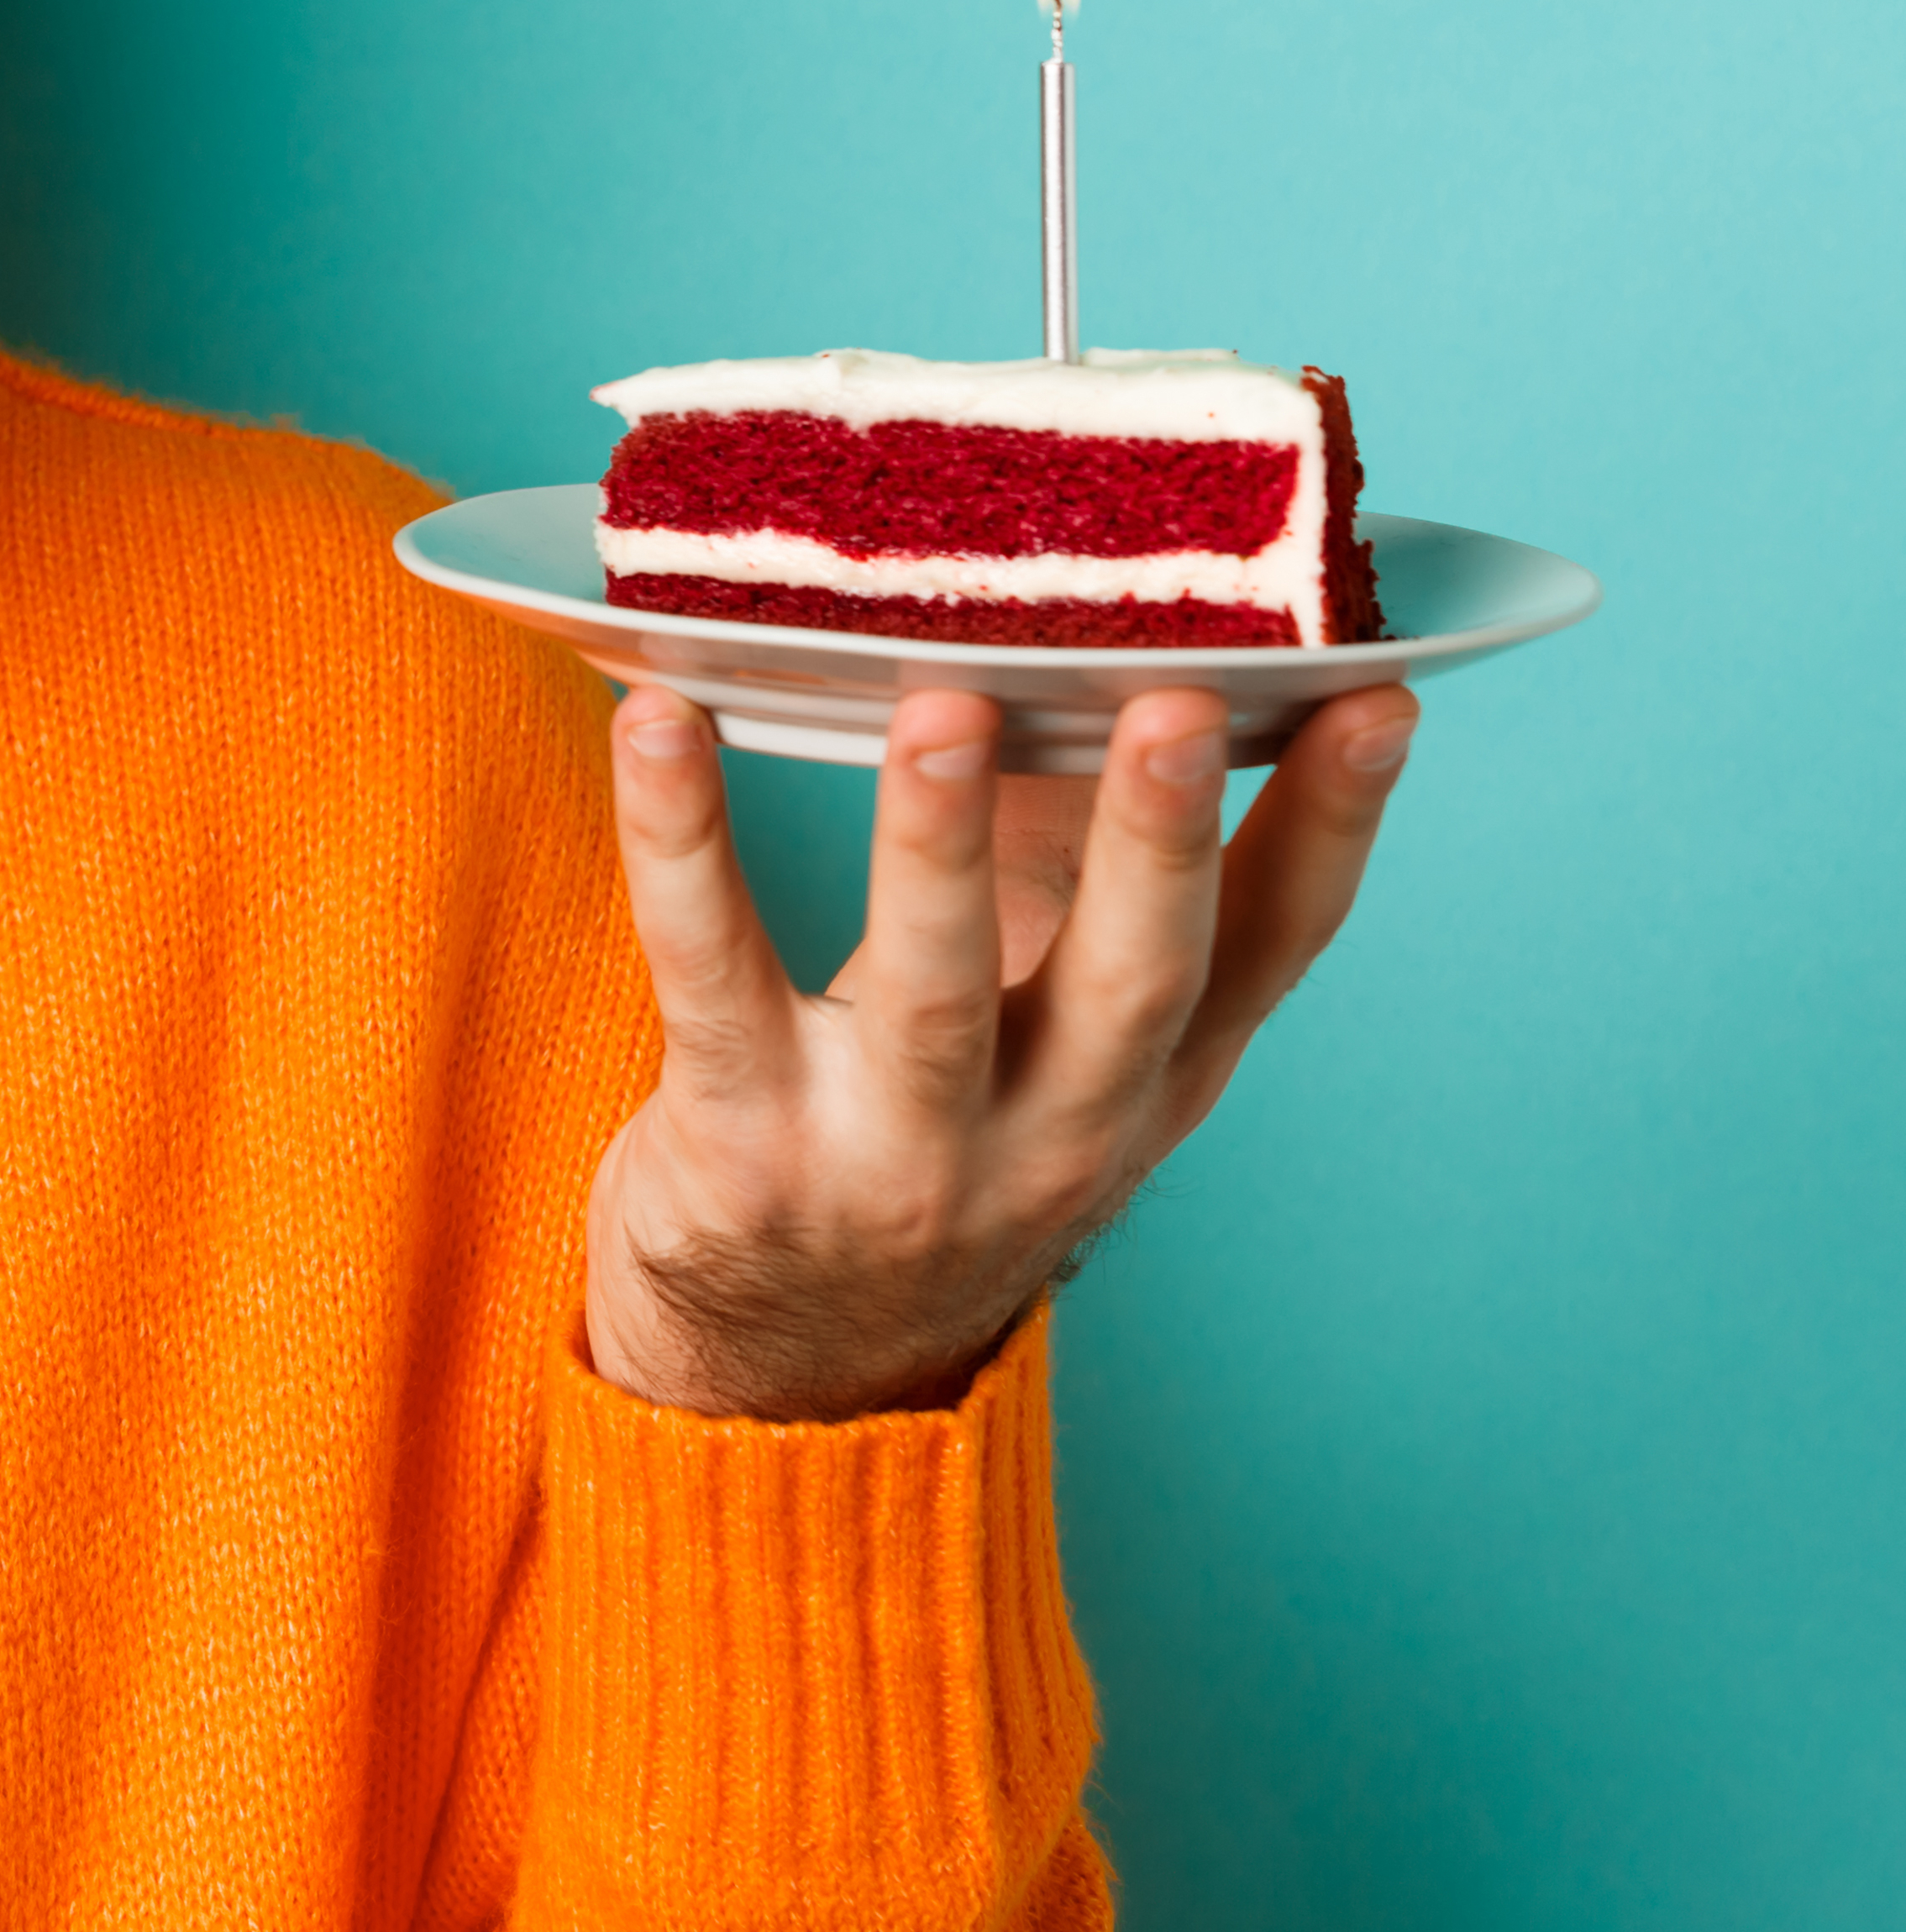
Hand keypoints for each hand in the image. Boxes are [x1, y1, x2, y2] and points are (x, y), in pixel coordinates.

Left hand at [584, 678, 1417, 1422]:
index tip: (1378, 695)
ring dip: (940, 840)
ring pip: (933, 992)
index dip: (1330, 828)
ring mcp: (895, 1157)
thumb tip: (1094, 658)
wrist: (780, 1376)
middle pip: (1133, 980)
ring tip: (943, 706)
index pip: (1269, 953)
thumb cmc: (918, 1146)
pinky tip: (657, 724)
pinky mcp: (739, 1150)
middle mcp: (1047, 1136)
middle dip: (1162, 843)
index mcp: (1141, 1086)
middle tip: (1181, 706)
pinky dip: (680, 842)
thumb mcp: (1037, 1042)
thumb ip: (1072, 872)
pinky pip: (706, 973)